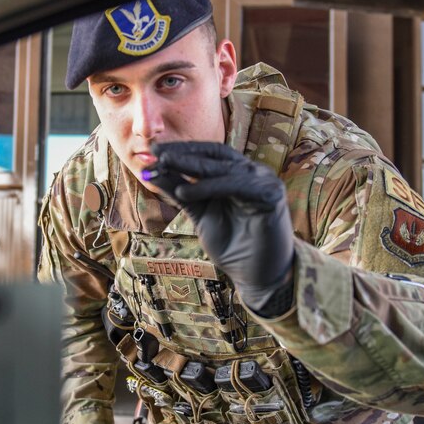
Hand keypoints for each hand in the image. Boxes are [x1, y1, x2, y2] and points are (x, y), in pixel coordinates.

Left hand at [148, 141, 293, 312]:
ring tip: (165, 165)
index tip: (154, 150)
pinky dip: (209, 186)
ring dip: (192, 166)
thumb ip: (179, 191)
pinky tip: (185, 191)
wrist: (253, 274)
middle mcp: (251, 172)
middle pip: (214, 156)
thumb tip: (151, 171)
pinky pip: (237, 185)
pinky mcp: (271, 194)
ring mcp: (263, 181)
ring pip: (223, 168)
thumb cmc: (230, 244)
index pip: (208, 154)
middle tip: (157, 152)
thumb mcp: (198, 213)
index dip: (182, 150)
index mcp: (236, 173)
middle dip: (184, 153)